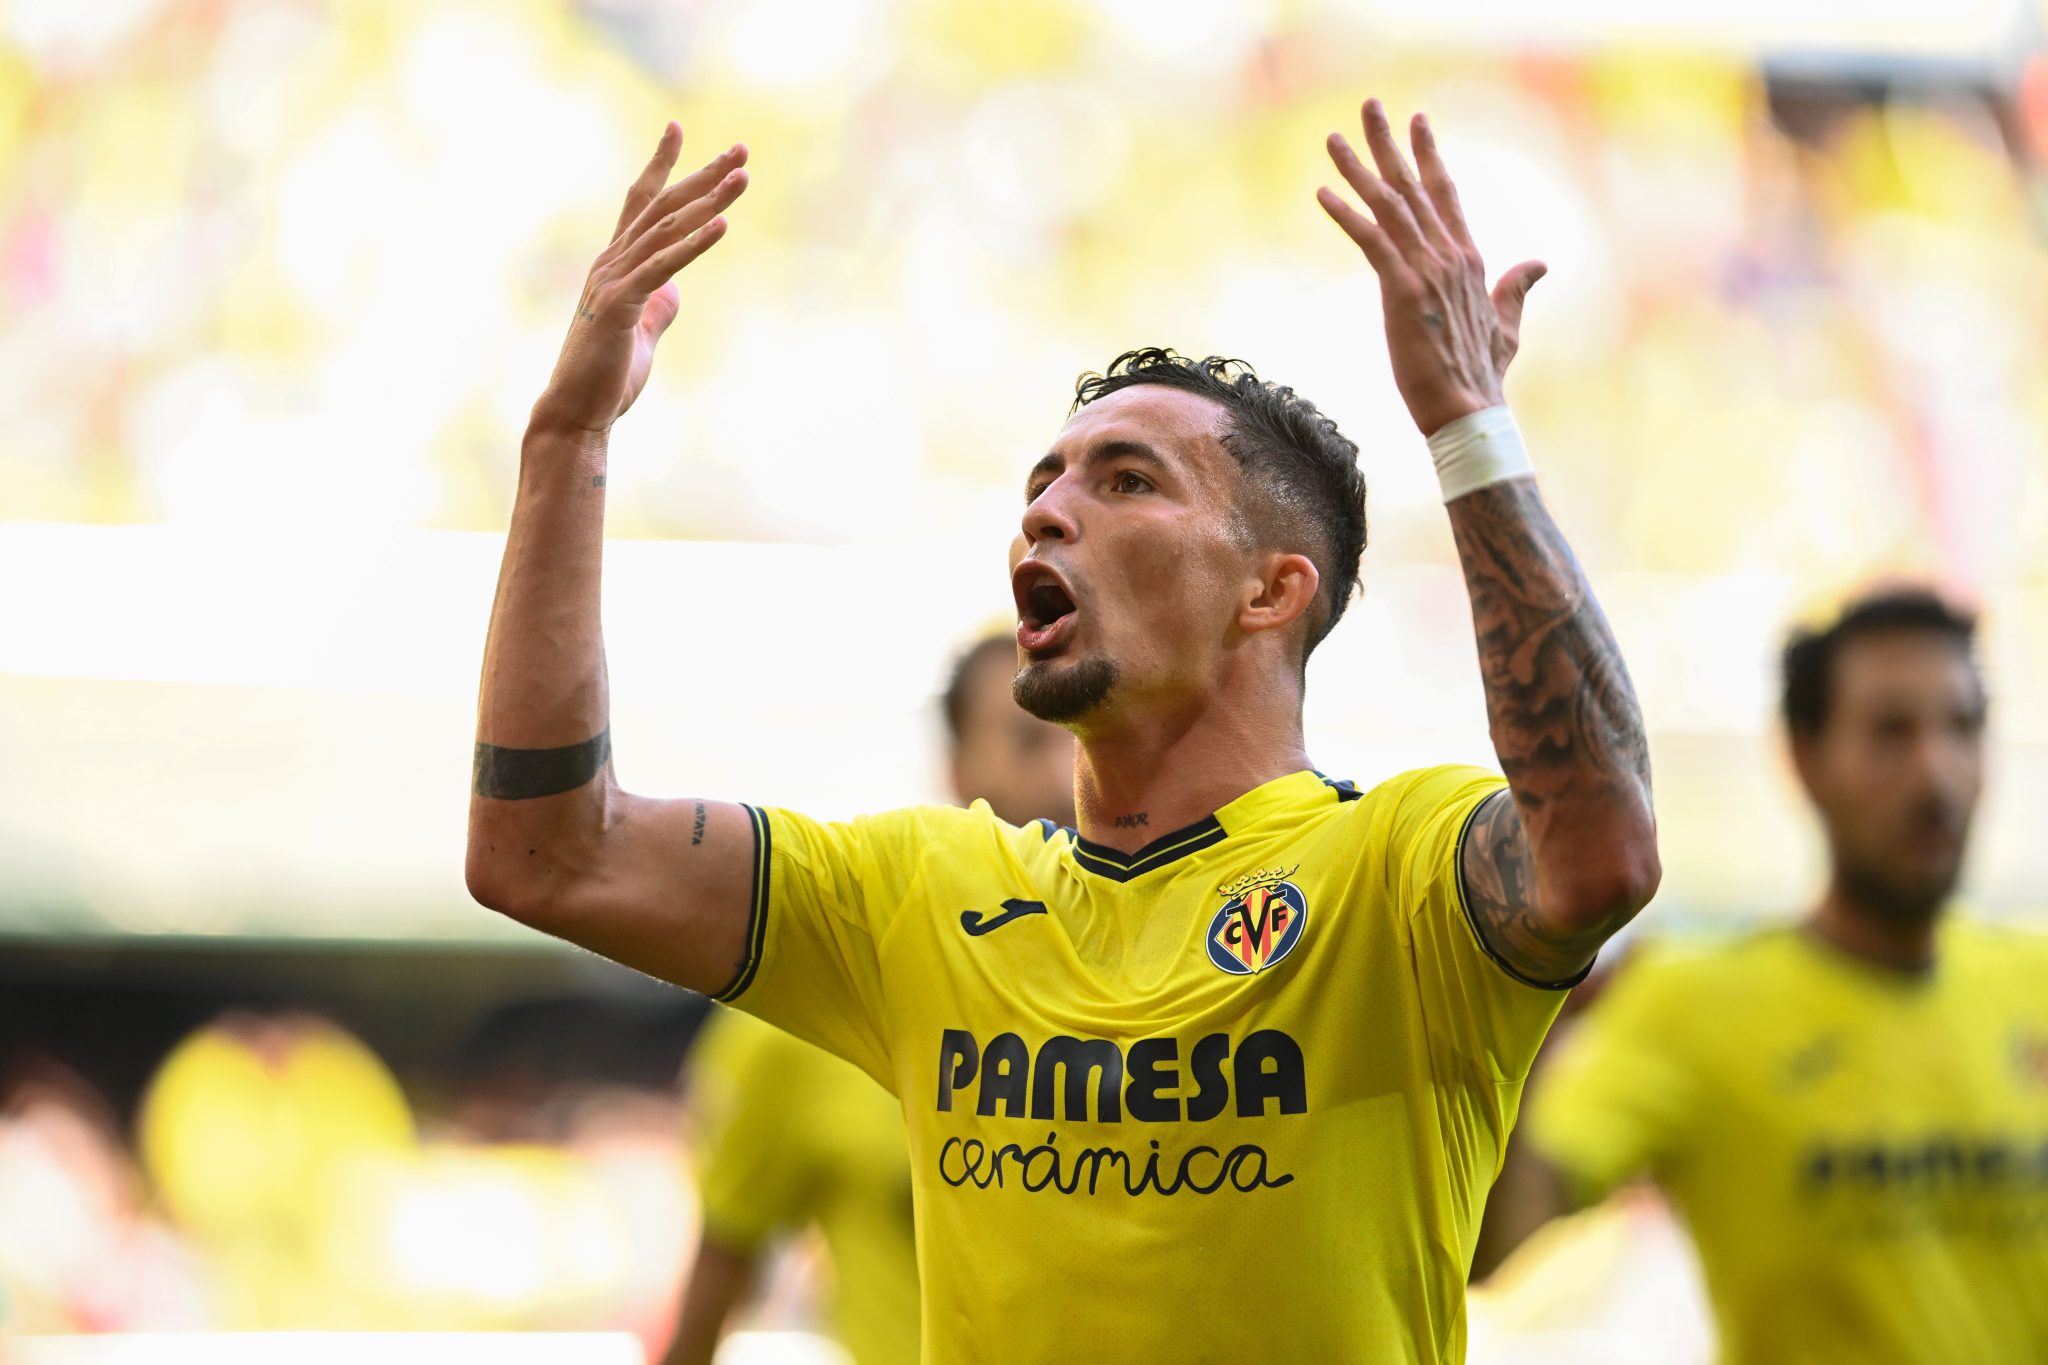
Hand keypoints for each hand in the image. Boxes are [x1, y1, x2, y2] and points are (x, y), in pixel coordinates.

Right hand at [531, 124, 749, 436]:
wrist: (576, 412)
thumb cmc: (606, 376)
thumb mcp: (640, 332)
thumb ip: (656, 305)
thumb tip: (674, 289)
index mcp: (616, 264)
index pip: (641, 202)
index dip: (662, 164)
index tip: (678, 128)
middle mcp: (612, 262)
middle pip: (663, 205)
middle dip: (703, 174)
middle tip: (741, 149)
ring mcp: (613, 281)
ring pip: (667, 229)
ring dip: (709, 201)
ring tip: (742, 178)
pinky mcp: (620, 306)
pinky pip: (662, 268)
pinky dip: (694, 245)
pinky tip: (722, 225)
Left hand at [1317, 100, 1544, 437]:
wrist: (1470, 411)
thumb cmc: (1482, 375)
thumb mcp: (1507, 325)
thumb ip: (1516, 288)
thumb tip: (1538, 263)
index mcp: (1468, 259)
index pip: (1446, 194)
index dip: (1429, 156)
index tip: (1417, 123)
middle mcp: (1449, 255)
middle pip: (1414, 186)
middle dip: (1390, 143)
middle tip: (1369, 106)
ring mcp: (1426, 270)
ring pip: (1389, 205)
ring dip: (1359, 168)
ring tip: (1334, 138)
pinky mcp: (1403, 290)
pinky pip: (1372, 241)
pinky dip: (1347, 214)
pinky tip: (1323, 193)